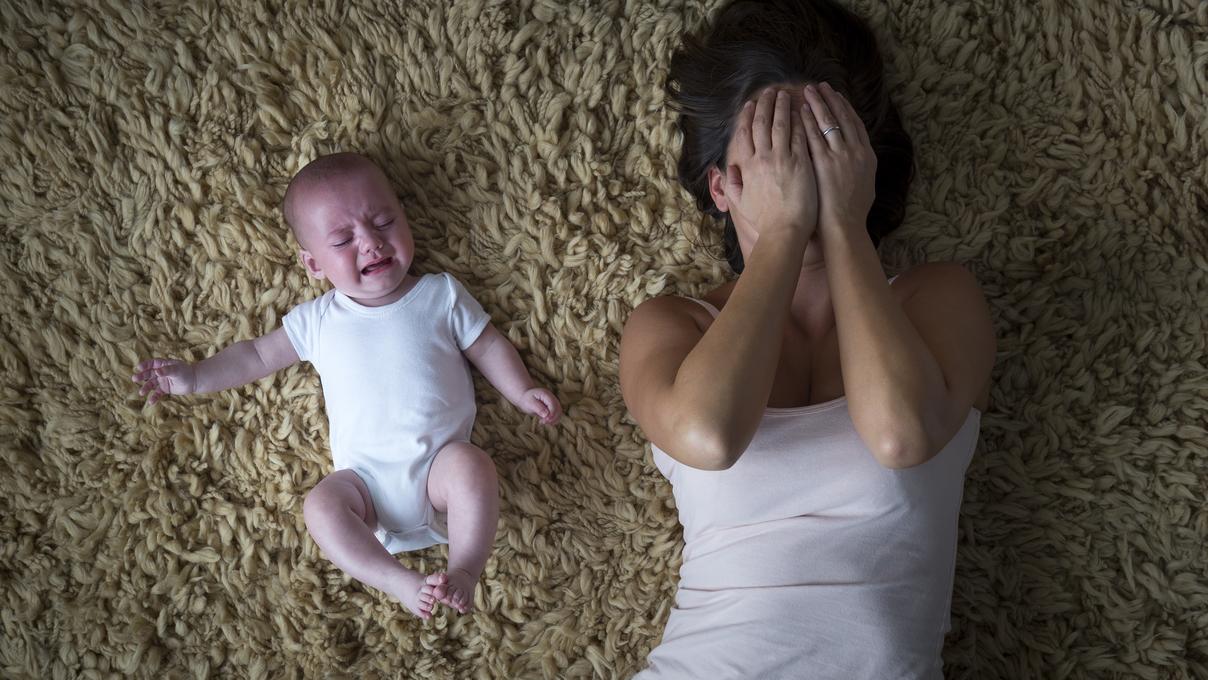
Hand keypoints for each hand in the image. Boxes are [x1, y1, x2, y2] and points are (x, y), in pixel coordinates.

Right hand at [132, 358, 196, 404]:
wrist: (194, 381)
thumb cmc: (186, 372)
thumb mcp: (176, 370)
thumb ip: (166, 371)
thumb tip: (157, 372)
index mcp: (163, 365)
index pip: (152, 363)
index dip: (145, 365)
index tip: (138, 368)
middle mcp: (160, 372)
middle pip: (148, 374)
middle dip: (141, 376)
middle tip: (134, 379)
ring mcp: (162, 381)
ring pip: (151, 384)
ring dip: (146, 388)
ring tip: (141, 393)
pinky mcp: (165, 389)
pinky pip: (157, 393)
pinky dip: (154, 397)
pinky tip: (151, 402)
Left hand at [518, 387, 560, 424]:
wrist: (526, 397)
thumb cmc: (527, 399)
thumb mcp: (530, 403)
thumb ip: (538, 408)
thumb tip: (546, 415)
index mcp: (546, 394)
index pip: (553, 405)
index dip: (552, 414)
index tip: (545, 420)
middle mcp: (552, 398)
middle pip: (558, 409)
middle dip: (552, 418)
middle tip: (542, 422)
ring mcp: (554, 403)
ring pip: (559, 413)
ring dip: (553, 420)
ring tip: (542, 422)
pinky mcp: (553, 408)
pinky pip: (556, 415)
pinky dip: (552, 420)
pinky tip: (544, 421)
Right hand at [724, 87, 817, 239]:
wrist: (783, 231)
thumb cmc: (764, 221)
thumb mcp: (741, 203)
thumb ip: (732, 184)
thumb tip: (728, 169)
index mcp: (748, 167)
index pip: (745, 134)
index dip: (747, 116)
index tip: (750, 104)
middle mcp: (763, 159)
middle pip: (762, 123)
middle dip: (766, 104)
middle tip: (770, 91)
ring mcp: (783, 159)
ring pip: (781, 125)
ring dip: (783, 107)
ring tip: (786, 94)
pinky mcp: (801, 163)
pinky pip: (800, 135)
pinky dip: (800, 121)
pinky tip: (803, 110)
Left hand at [801, 82, 876, 237]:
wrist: (844, 226)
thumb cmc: (852, 213)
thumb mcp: (866, 186)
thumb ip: (860, 168)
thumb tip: (858, 159)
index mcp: (867, 155)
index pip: (856, 124)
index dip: (845, 108)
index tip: (837, 96)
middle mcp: (855, 151)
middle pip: (842, 117)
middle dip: (830, 99)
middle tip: (820, 86)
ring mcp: (838, 156)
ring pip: (827, 122)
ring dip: (817, 104)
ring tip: (807, 91)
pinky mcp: (822, 162)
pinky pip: (813, 136)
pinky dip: (807, 121)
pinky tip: (799, 111)